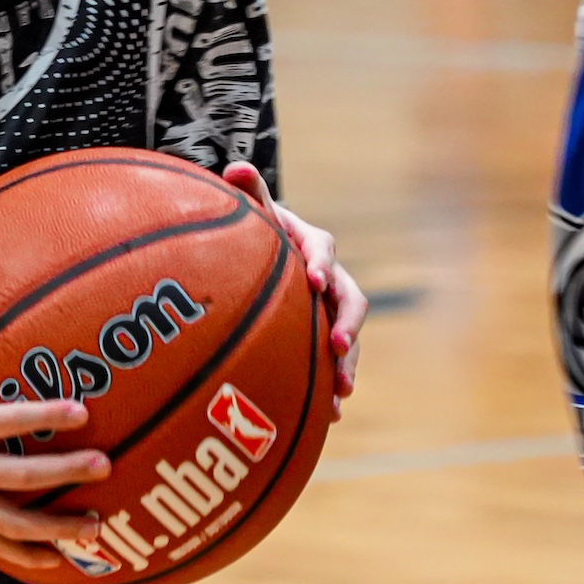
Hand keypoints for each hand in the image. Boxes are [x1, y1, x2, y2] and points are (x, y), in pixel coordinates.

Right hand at [0, 300, 110, 573]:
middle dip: (62, 473)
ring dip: (53, 528)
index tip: (82, 411)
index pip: (3, 422)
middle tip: (105, 464)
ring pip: (9, 523)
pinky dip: (24, 555)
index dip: (43, 417)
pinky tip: (59, 560)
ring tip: (96, 526)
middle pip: (16, 477)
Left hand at [223, 161, 366, 413]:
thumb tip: (235, 167)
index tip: (314, 280)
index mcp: (311, 245)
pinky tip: (330, 416)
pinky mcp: (321, 336)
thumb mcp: (252, 212)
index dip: (321, 264)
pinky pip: (332, 363)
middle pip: (349, 299)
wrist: (264, 254)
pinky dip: (332, 386)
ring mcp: (328, 310)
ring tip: (341, 393)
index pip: (322, 250)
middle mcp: (328, 277)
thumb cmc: (256, 231)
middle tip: (339, 347)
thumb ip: (249, 192)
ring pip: (347, 335)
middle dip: (348, 324)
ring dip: (348, 363)